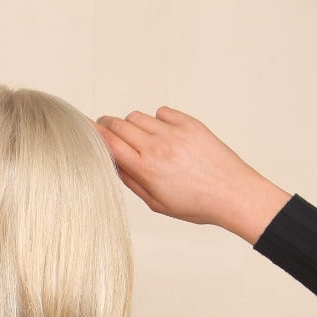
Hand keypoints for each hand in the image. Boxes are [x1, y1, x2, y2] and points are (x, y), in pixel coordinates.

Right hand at [93, 107, 292, 243]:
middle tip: (110, 136)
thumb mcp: (158, 204)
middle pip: (119, 124)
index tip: (84, 129)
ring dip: (133, 126)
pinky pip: (161, 112)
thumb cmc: (197, 204)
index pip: (109, 142)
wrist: (233, 194)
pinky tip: (165, 136)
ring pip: (138, 116)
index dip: (92, 133)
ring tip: (143, 142)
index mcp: (147, 169)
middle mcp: (158, 146)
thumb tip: (113, 164)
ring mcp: (174, 132)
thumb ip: (132, 182)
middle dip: (109, 127)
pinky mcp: (189, 123)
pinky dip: (157, 120)